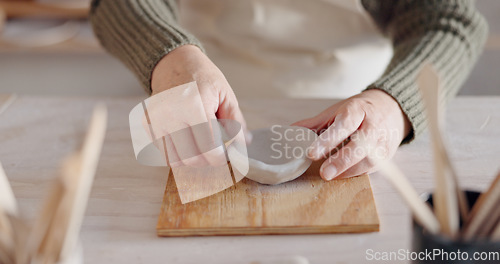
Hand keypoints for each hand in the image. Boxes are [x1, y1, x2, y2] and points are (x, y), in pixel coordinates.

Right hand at [149, 45, 249, 166]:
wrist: (174, 63)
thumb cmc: (202, 77)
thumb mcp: (225, 94)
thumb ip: (235, 122)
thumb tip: (243, 144)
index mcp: (193, 104)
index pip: (209, 147)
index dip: (221, 157)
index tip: (227, 155)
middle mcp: (171, 114)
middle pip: (192, 158)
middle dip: (208, 160)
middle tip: (217, 151)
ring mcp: (156, 120)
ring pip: (176, 160)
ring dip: (193, 159)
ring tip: (202, 147)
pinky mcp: (147, 125)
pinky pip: (164, 153)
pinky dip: (178, 154)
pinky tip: (187, 141)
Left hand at [292, 89, 410, 180]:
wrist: (391, 109)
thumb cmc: (358, 111)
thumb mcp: (336, 112)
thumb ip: (314, 124)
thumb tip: (290, 131)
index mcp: (358, 110)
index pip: (344, 125)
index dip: (328, 140)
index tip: (312, 153)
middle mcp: (373, 126)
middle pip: (360, 145)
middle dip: (341, 160)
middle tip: (324, 173)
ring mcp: (382, 142)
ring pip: (368, 160)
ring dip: (347, 170)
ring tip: (329, 175)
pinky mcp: (386, 155)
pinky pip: (370, 168)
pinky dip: (354, 172)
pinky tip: (340, 174)